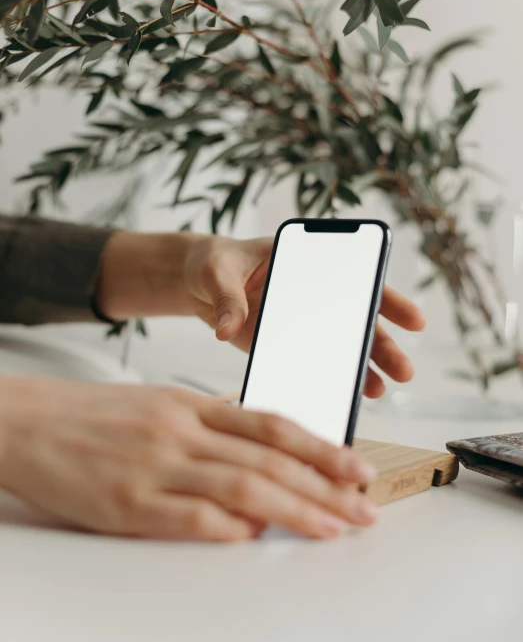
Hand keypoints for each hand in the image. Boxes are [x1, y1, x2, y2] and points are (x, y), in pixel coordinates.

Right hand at [0, 377, 378, 540]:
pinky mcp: (127, 504)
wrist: (31, 423)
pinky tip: (258, 538)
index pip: (271, 424)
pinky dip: (230, 529)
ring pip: (243, 486)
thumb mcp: (162, 404)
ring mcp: (155, 466)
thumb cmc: (98, 416)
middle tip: (364, 507)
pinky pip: (190, 518)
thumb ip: (212, 425)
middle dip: (325, 485)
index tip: (357, 467)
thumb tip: (262, 456)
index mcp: (191, 405)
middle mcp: (181, 431)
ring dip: (296, 509)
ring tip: (334, 527)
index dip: (321, 447)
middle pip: (268, 458)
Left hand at [184, 236, 424, 398]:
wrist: (195, 282)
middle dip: (383, 344)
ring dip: (363, 366)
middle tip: (404, 370)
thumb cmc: (213, 264)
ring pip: (341, 344)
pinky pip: (312, 361)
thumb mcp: (217, 271)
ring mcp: (302, 319)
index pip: (357, 277)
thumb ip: (226, 297)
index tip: (413, 321)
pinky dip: (328, 378)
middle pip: (356, 318)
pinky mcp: (284, 343)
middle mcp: (313, 292)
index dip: (388, 298)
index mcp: (307, 261)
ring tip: (377, 389)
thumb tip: (228, 328)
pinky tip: (343, 396)